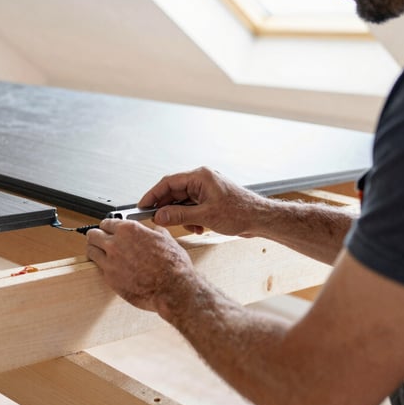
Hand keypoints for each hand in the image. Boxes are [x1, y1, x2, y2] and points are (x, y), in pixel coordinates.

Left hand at [86, 218, 196, 318]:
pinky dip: (102, 266)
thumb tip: (155, 230)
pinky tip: (108, 267)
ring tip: (98, 253)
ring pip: (91, 250)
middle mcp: (116, 244)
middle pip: (93, 234)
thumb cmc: (173, 266)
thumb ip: (154, 232)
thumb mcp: (167, 240)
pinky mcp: (109, 279)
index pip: (107, 222)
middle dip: (96, 236)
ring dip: (94, 250)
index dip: (108, 226)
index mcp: (129, 230)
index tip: (108, 229)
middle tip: (99, 239)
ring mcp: (110, 262)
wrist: (173, 289)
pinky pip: (98, 268)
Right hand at [139, 166, 266, 236]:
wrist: (261, 219)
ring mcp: (206, 190)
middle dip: (168, 209)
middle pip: (174, 192)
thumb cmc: (240, 212)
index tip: (142, 206)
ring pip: (182, 202)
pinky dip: (191, 219)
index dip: (153, 194)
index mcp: (200, 176)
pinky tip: (199, 228)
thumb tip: (159, 216)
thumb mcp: (205, 216)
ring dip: (182, 217)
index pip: (168, 182)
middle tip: (158, 221)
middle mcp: (202, 180)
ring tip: (191, 227)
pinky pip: (192, 207)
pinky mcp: (210, 200)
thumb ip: (179, 215)